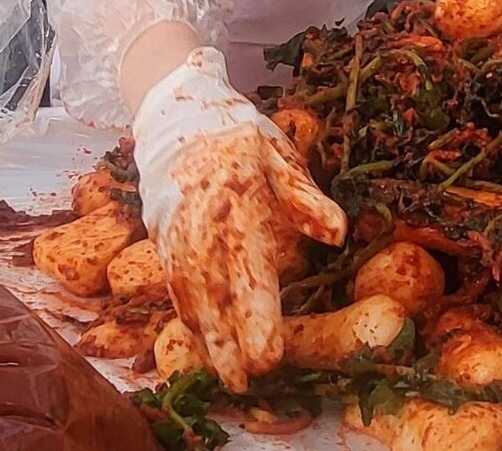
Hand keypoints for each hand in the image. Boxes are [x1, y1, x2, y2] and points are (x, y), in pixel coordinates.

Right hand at [133, 47, 346, 389]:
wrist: (179, 117)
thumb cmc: (241, 138)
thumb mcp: (280, 156)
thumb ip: (306, 198)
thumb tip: (339, 232)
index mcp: (238, 209)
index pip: (247, 275)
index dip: (257, 319)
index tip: (269, 356)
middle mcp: (202, 230)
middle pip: (215, 299)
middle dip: (230, 345)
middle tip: (247, 384)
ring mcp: (177, 238)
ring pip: (191, 299)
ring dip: (207, 340)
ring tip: (228, 377)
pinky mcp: (163, 243)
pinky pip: (174, 288)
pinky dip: (188, 318)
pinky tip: (203, 341)